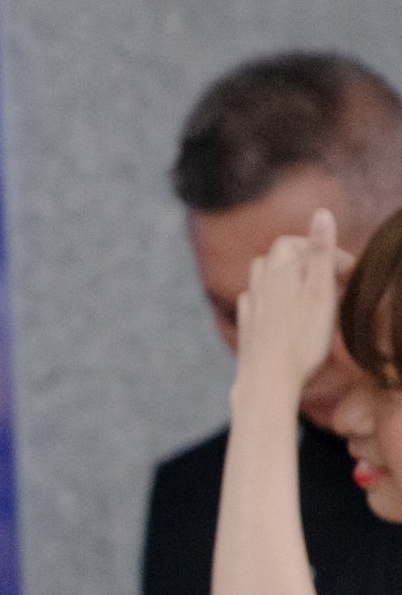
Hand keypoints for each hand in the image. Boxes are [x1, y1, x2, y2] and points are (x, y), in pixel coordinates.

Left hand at [233, 207, 341, 406]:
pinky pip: (255, 303)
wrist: (268, 382)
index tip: (347, 271)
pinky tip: (282, 313)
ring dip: (287, 278)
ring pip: (263, 279)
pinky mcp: (247, 329)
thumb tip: (322, 212)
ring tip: (311, 294)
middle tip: (333, 281)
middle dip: (306, 261)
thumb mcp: (321, 291)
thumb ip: (321, 252)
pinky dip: (272, 300)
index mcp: (277, 272)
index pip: (295, 243)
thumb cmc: (300, 338)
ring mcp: (249, 307)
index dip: (323, 250)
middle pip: (278, 258)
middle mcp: (258, 285)